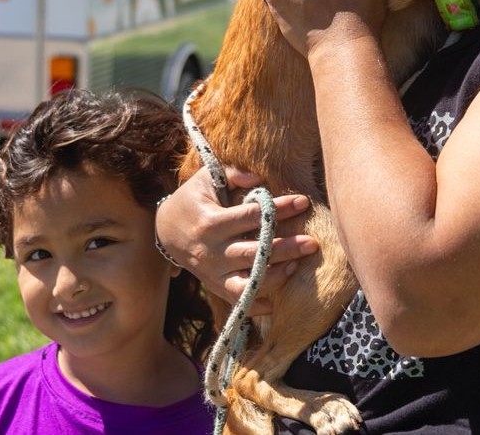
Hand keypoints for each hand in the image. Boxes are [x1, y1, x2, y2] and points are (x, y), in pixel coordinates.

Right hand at [156, 167, 317, 312]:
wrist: (166, 229)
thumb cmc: (194, 199)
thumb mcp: (206, 178)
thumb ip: (233, 174)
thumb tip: (259, 179)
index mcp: (211, 223)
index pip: (251, 216)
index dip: (279, 209)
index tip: (303, 202)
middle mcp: (212, 251)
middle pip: (254, 253)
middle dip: (286, 249)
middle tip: (312, 243)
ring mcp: (212, 273)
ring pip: (247, 281)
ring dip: (275, 276)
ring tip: (297, 265)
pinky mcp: (214, 286)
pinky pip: (238, 301)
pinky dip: (256, 305)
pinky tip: (276, 302)